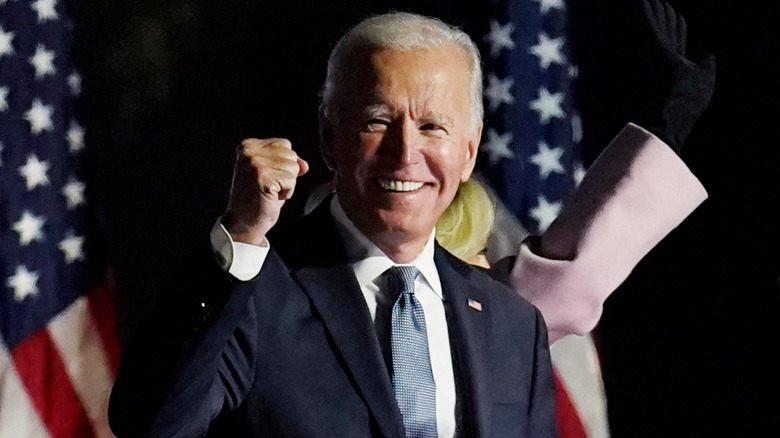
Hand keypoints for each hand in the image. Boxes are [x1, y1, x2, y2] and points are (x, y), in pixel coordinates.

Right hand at [222, 138, 308, 244]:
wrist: (243, 221)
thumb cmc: (258, 198)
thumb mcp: (273, 173)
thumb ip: (287, 162)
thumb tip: (305, 165)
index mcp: (248, 145)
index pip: (285, 144)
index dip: (284, 164)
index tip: (267, 177)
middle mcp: (249, 151)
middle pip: (291, 155)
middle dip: (286, 174)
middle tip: (268, 186)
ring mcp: (255, 163)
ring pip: (293, 167)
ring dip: (287, 184)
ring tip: (270, 191)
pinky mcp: (262, 177)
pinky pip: (291, 180)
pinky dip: (287, 192)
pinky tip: (271, 197)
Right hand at [639, 0, 715, 152]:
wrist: (675, 113)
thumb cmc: (690, 102)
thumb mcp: (706, 79)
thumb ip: (707, 65)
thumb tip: (708, 55)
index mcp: (679, 64)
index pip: (678, 41)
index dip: (678, 27)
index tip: (677, 17)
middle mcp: (668, 57)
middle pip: (667, 30)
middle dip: (664, 16)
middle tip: (659, 3)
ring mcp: (662, 53)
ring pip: (659, 25)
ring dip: (655, 11)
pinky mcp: (658, 50)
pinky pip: (652, 28)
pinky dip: (648, 15)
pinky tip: (644, 2)